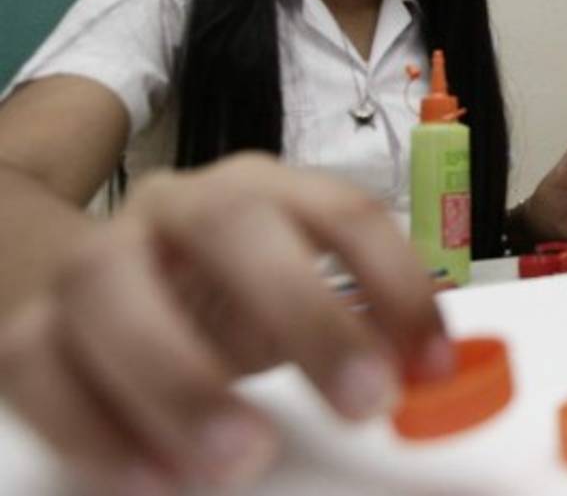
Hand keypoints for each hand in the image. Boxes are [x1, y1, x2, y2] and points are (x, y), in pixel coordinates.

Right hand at [0, 153, 451, 494]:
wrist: (91, 281)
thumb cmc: (222, 294)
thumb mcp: (296, 300)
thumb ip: (361, 329)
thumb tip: (437, 376)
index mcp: (261, 189)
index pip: (342, 211)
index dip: (398, 284)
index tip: (433, 368)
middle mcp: (177, 205)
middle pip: (233, 221)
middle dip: (307, 312)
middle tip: (365, 403)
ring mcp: (94, 256)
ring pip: (111, 287)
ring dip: (181, 380)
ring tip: (241, 459)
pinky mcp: (27, 324)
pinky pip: (40, 366)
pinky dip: (96, 431)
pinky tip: (156, 480)